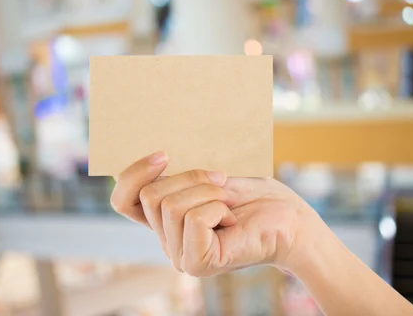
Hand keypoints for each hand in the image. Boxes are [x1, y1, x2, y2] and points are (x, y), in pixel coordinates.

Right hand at [110, 151, 321, 276]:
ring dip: (209, 192)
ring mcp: (180, 254)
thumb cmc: (255, 196)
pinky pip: (194, 219)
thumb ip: (179, 173)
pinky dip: (218, 208)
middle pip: (149, 195)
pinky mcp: (198, 263)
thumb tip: (154, 151)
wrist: (289, 218)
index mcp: (164, 218)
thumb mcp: (210, 175)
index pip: (123, 201)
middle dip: (190, 176)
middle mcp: (166, 239)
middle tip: (221, 180)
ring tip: (230, 202)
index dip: (132, 174)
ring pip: (170, 206)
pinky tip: (233, 219)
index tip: (162, 154)